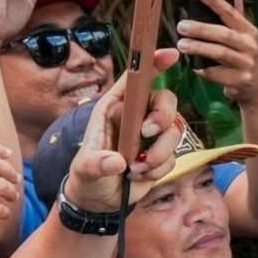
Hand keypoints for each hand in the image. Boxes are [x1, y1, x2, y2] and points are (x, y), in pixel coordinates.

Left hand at [61, 52, 186, 211]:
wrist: (99, 203)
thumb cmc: (86, 178)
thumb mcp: (84, 170)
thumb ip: (97, 163)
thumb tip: (117, 162)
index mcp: (113, 108)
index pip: (135, 79)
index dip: (152, 63)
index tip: (170, 54)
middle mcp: (135, 117)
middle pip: (165, 100)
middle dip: (162, 116)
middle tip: (147, 133)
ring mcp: (151, 136)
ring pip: (173, 131)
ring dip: (158, 153)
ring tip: (134, 169)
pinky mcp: (161, 155)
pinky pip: (173, 156)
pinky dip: (158, 169)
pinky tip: (138, 177)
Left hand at [176, 0, 257, 106]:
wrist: (255, 88)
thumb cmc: (243, 57)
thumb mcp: (244, 36)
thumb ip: (236, 14)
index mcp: (249, 31)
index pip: (230, 12)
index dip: (215, 1)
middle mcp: (250, 46)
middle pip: (223, 34)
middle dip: (201, 29)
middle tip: (181, 26)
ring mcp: (247, 64)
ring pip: (220, 53)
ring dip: (199, 48)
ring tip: (182, 44)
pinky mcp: (241, 80)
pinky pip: (217, 74)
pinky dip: (204, 70)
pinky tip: (194, 67)